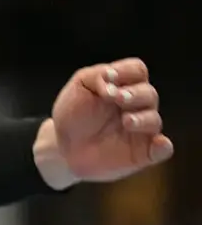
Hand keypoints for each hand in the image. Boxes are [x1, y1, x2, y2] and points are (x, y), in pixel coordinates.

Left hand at [34, 58, 171, 189]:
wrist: (60, 147)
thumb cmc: (73, 113)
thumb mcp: (79, 86)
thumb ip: (96, 75)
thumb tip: (111, 77)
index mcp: (124, 86)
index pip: (137, 71)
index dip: (125, 71)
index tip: (107, 78)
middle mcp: (137, 106)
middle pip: (149, 94)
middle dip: (134, 94)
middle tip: (117, 98)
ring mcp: (141, 130)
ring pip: (154, 120)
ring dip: (143, 118)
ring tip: (126, 121)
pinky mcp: (142, 153)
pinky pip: (161, 150)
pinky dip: (163, 147)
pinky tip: (158, 144)